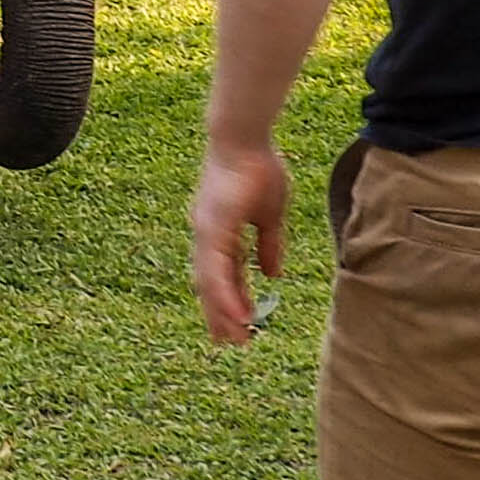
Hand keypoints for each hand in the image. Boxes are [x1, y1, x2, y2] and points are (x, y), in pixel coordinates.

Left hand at [189, 137, 290, 345]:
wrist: (245, 137)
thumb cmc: (258, 168)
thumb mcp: (269, 215)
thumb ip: (268, 245)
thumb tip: (272, 274)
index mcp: (219, 231)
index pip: (221, 273)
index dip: (230, 299)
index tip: (240, 323)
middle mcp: (206, 234)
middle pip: (210, 283)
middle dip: (220, 313)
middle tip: (231, 342)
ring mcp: (206, 231)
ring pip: (210, 282)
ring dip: (222, 311)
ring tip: (236, 337)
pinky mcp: (212, 227)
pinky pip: (216, 269)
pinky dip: (225, 294)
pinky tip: (237, 315)